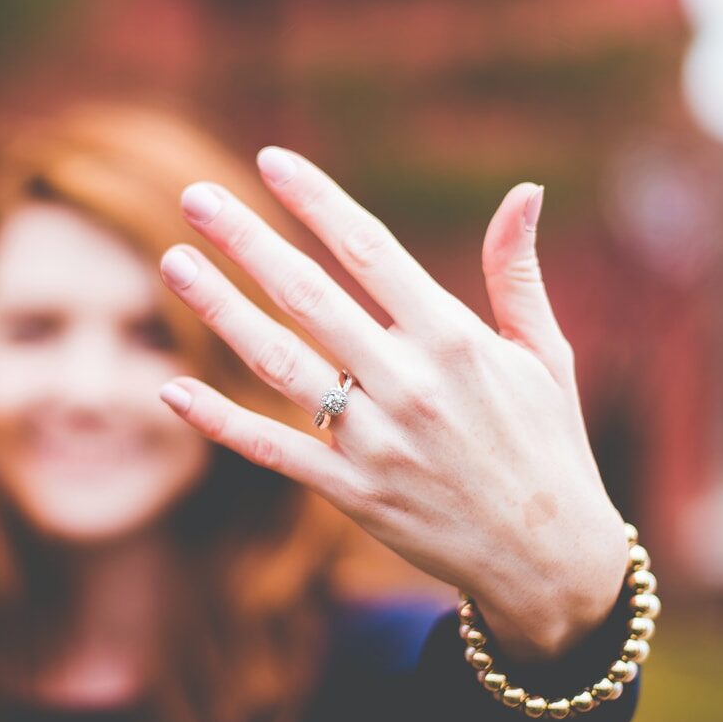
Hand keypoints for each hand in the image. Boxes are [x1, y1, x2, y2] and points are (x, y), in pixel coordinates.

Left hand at [156, 146, 628, 662]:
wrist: (550, 561)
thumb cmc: (548, 446)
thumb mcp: (546, 355)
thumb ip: (516, 274)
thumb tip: (523, 190)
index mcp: (456, 339)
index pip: (371, 251)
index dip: (316, 201)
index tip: (271, 160)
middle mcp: (410, 384)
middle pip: (309, 296)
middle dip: (248, 242)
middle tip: (196, 199)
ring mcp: (376, 442)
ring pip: (279, 364)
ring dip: (221, 311)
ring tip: (174, 264)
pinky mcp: (353, 494)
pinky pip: (275, 450)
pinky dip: (221, 422)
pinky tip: (172, 389)